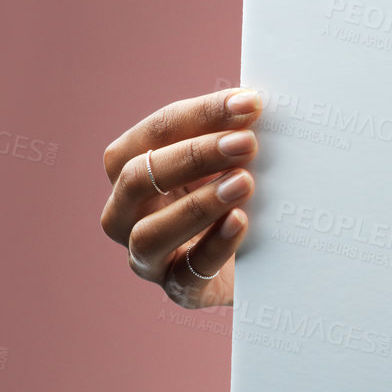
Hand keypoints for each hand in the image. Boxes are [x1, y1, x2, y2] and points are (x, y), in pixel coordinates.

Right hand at [99, 87, 263, 308]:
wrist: (264, 258)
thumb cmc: (241, 193)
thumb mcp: (234, 160)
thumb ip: (235, 132)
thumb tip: (256, 101)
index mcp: (135, 169)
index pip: (153, 134)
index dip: (199, 115)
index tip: (250, 103)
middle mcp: (127, 213)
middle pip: (137, 179)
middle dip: (193, 156)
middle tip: (247, 143)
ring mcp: (147, 257)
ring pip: (148, 233)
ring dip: (197, 205)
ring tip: (244, 183)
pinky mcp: (178, 291)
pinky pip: (185, 276)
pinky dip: (213, 247)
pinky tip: (241, 224)